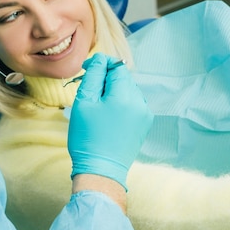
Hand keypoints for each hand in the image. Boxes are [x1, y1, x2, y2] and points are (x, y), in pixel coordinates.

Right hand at [68, 53, 153, 189]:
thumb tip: (101, 60)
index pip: (117, 66)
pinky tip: (109, 117)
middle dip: (107, 79)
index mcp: (125, 96)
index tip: (87, 70)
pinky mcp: (145, 124)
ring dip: (115, 92)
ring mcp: (145, 114)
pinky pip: (133, 104)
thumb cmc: (87, 137)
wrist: (101, 170)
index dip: (102, 64)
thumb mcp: (84, 102)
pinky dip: (122, 104)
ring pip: (129, 91)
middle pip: (124, 78)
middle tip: (89, 91)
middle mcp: (140, 103)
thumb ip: (94, 76)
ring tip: (99, 107)